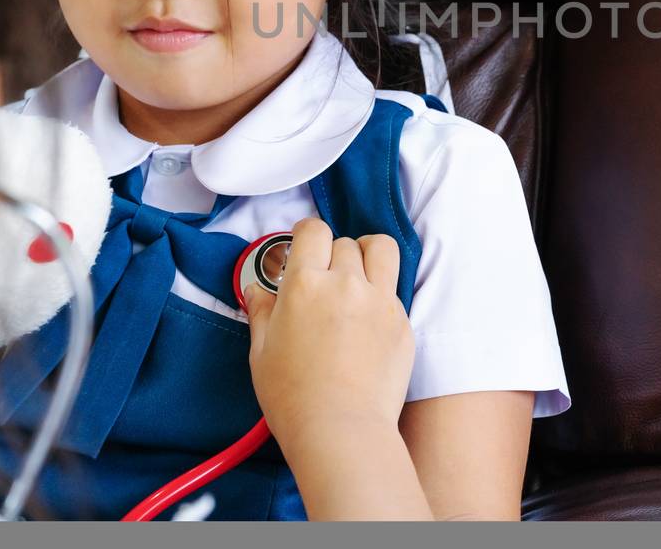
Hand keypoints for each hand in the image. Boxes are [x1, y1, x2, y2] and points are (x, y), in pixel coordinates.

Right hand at [243, 217, 413, 443]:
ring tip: (359, 275)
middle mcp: (345, 283)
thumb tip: (257, 292)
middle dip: (333, 254)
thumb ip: (261, 313)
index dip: (307, 234)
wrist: (341, 430)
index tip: (305, 246)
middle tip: (326, 278)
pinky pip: (394, 289)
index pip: (313, 231)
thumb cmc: (294, 398)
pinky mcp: (402, 321)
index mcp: (305, 285)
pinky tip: (369, 317)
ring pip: (382, 249)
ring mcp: (380, 300)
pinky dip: (382, 293)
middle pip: (345, 243)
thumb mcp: (261, 353)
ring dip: (369, 254)